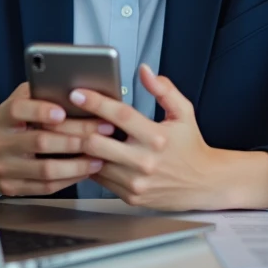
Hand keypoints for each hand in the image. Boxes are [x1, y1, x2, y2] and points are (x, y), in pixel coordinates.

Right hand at [0, 82, 112, 196]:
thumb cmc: (12, 126)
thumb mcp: (17, 104)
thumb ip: (37, 95)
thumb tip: (69, 85)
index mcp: (1, 117)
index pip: (19, 110)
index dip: (41, 110)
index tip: (63, 112)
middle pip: (41, 141)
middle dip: (76, 138)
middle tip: (102, 133)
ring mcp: (4, 168)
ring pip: (46, 169)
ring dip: (77, 164)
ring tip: (99, 157)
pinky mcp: (12, 187)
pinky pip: (46, 186)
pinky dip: (69, 179)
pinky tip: (85, 171)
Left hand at [71, 65, 226, 211]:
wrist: (204, 184)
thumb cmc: (191, 145)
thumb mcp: (183, 112)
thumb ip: (164, 90)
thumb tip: (144, 71)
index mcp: (157, 137)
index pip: (120, 116)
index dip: (95, 102)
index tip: (77, 93)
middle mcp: (145, 161)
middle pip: (97, 143)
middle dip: (77, 128)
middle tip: (63, 117)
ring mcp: (136, 182)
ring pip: (93, 163)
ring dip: (81, 148)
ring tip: (69, 134)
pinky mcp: (131, 196)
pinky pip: (100, 180)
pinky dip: (90, 166)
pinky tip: (86, 154)